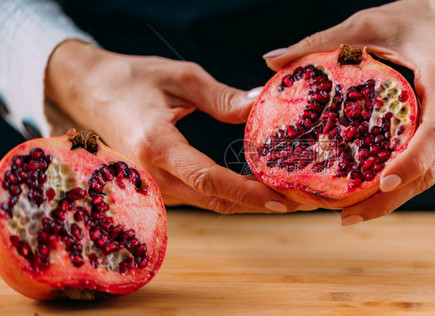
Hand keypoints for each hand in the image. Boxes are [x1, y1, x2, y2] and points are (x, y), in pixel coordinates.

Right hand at [45, 40, 313, 212]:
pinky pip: (196, 197)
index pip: (209, 179)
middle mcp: (152, 174)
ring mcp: (151, 185)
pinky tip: (249, 186)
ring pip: (206, 203)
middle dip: (256, 203)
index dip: (247, 192)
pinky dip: (225, 195)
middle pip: (213, 200)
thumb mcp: (180, 78)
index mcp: (157, 145)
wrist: (90, 92)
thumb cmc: (132, 79)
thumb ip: (222, 98)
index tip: (281, 198)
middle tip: (296, 199)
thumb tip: (261, 106)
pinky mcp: (155, 185)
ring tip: (280, 193)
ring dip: (244, 201)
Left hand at [264, 0, 434, 222]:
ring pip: (431, 172)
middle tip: (346, 216)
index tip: (383, 184)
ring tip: (350, 214)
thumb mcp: (371, 23)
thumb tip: (272, 60)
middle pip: (431, 168)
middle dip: (391, 199)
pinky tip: (369, 190)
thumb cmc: (422, 16)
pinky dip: (402, 180)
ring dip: (394, 198)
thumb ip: (323, 41)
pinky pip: (430, 162)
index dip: (411, 162)